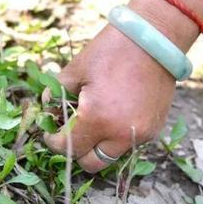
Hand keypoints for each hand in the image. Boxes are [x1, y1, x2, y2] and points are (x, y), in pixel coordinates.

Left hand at [43, 17, 175, 172]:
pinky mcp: (155, 128)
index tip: (50, 134)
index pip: (69, 148)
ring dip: (99, 146)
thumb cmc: (112, 50)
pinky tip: (113, 115)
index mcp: (97, 119)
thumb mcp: (76, 70)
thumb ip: (56, 94)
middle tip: (70, 133)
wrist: (155, 39)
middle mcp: (121, 134)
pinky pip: (130, 144)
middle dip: (77, 152)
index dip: (54, 143)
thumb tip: (47, 109)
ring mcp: (141, 134)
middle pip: (92, 164)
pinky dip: (118, 137)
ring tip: (93, 123)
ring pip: (112, 156)